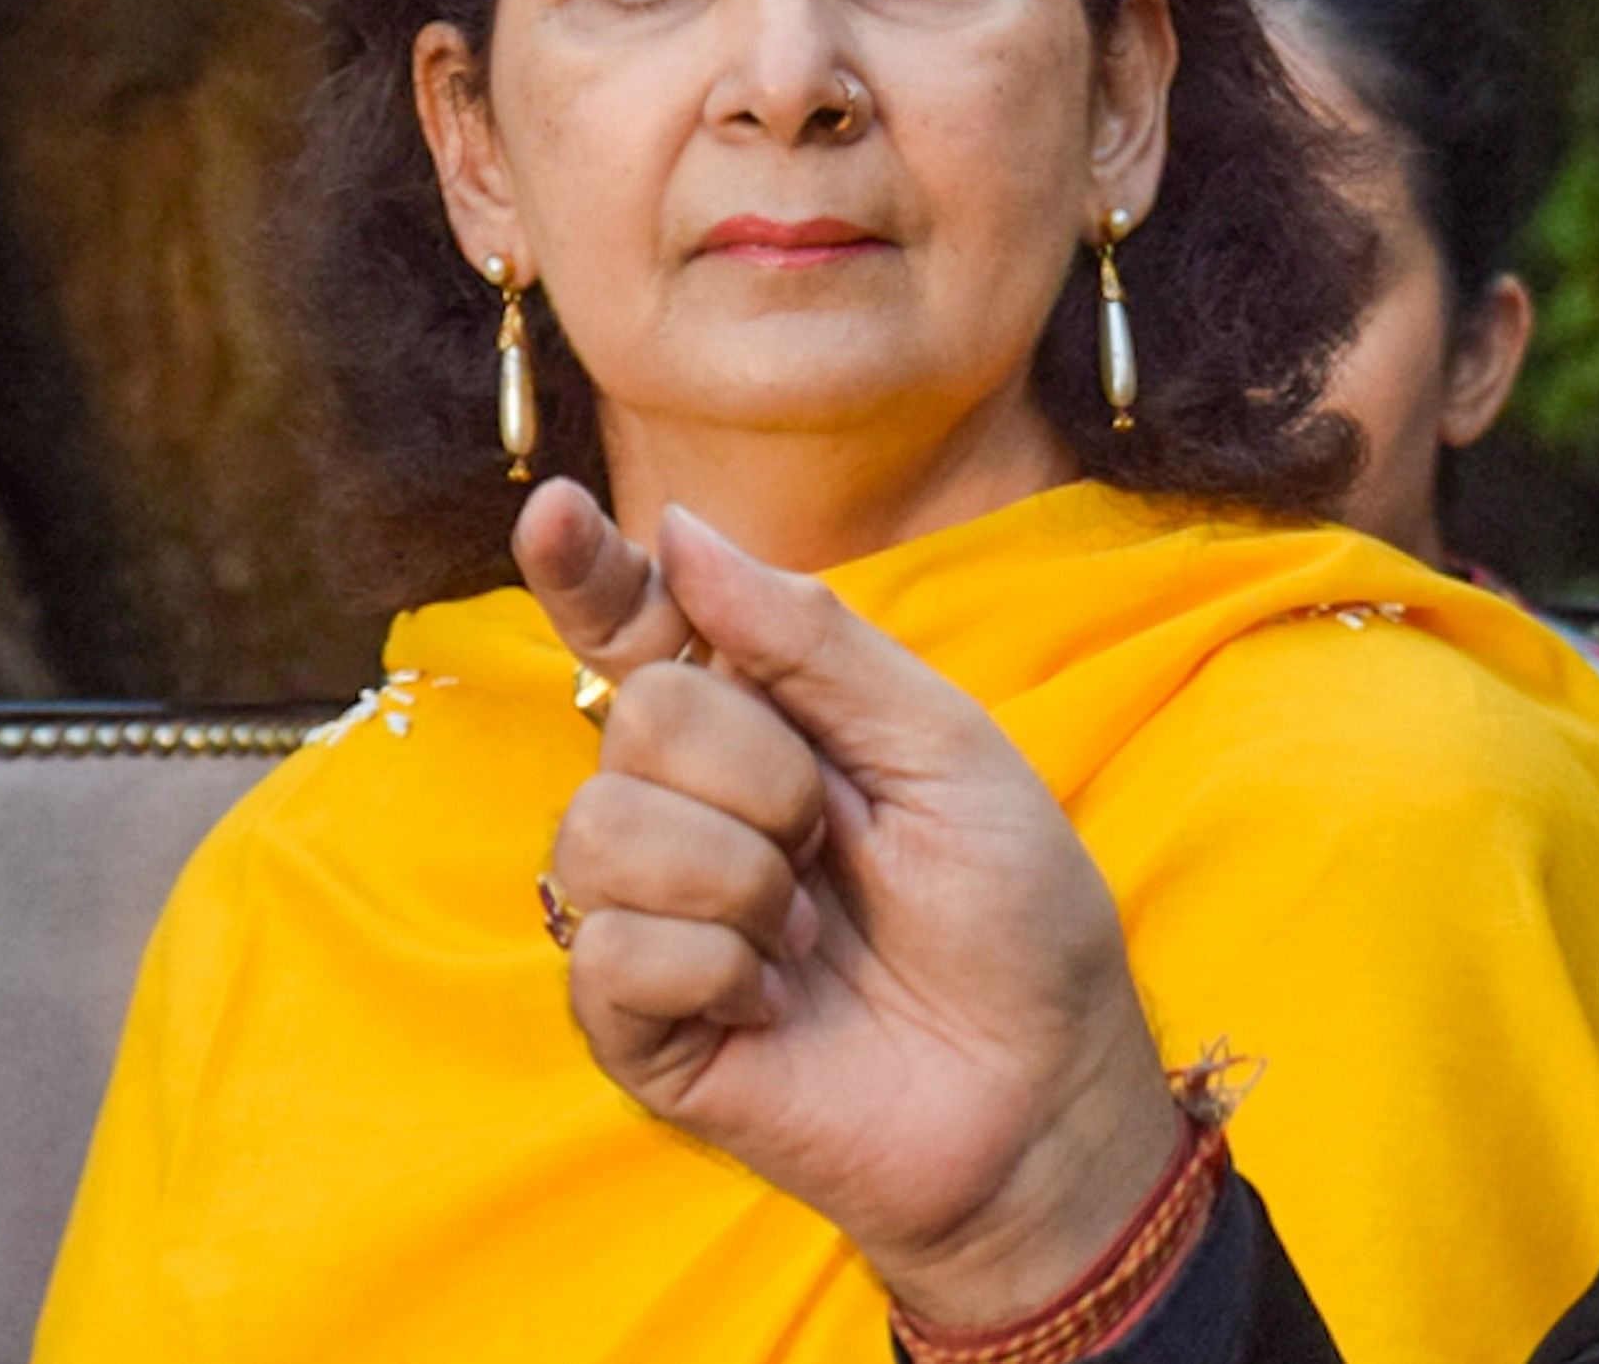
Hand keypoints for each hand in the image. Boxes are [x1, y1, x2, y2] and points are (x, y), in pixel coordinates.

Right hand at [522, 488, 1186, 1324]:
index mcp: (760, 724)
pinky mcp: (635, 1025)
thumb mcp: (945, 748)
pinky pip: (609, 951)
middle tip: (839, 842)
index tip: (556, 513)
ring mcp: (649, 916)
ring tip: (813, 932)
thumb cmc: (1014, 914)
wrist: (1042, 1086)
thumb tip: (680, 531)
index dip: (587, 570)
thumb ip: (813, 642)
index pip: (638, 628)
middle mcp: (685, 807)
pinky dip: (718, 968)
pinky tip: (777, 1002)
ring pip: (599, 830)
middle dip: (762, 773)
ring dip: (741, 878)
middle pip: (637, 717)